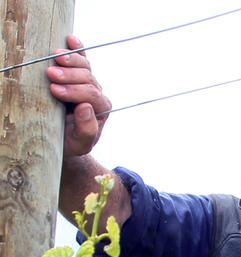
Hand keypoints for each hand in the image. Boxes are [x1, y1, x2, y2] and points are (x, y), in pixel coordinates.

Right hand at [47, 35, 111, 157]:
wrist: (65, 140)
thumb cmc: (72, 143)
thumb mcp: (80, 144)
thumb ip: (87, 130)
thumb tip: (86, 107)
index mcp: (101, 110)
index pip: (91, 96)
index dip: (74, 91)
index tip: (54, 90)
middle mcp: (97, 95)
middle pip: (88, 79)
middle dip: (69, 75)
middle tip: (50, 74)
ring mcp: (88, 83)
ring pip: (85, 66)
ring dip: (70, 60)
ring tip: (54, 58)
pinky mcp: (77, 76)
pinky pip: (81, 59)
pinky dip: (77, 48)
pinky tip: (71, 39)